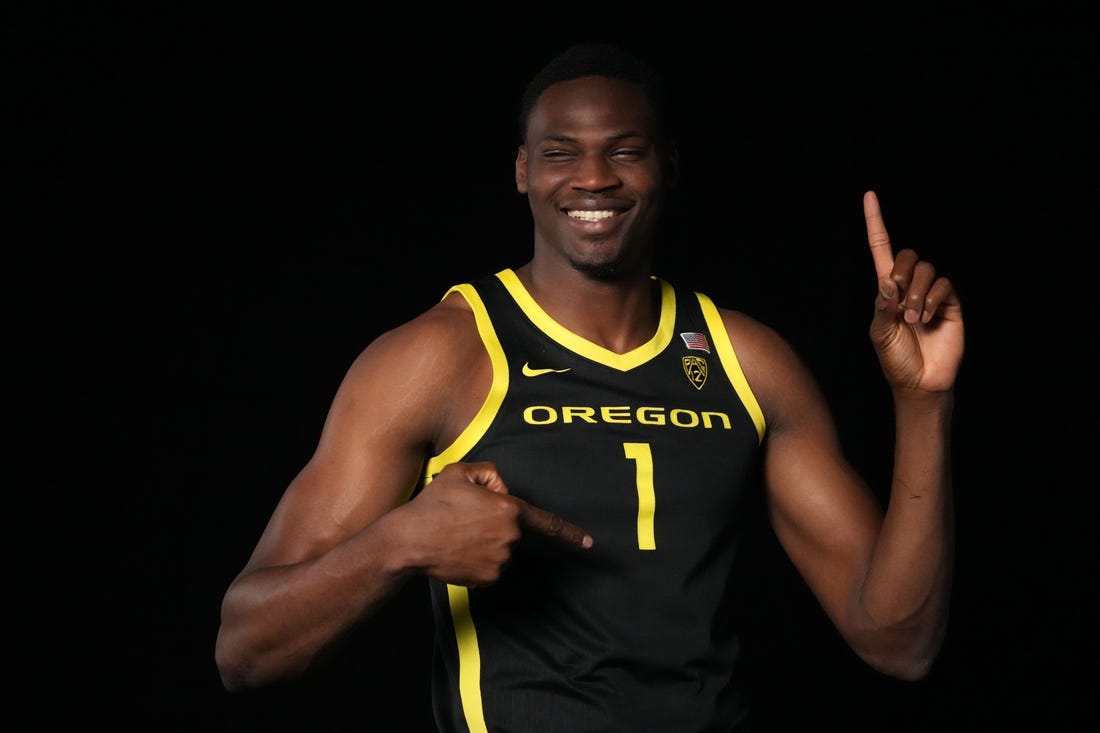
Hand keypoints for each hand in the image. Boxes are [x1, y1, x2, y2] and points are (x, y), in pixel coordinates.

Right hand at [401, 461, 591, 587]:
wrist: (409, 541)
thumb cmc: (433, 504)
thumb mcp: (460, 472)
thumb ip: (490, 473)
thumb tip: (501, 489)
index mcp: (508, 509)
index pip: (547, 522)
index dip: (570, 533)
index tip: (589, 543)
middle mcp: (509, 537)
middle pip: (513, 529)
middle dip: (495, 522)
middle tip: (464, 517)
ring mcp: (499, 560)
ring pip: (502, 548)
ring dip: (486, 541)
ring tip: (457, 533)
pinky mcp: (487, 578)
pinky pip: (490, 566)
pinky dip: (478, 559)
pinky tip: (458, 551)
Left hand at [865, 191, 963, 393]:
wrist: (920, 382)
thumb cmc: (895, 359)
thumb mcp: (880, 334)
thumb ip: (882, 308)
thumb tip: (888, 282)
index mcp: (886, 290)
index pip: (880, 249)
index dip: (875, 223)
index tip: (869, 195)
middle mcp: (908, 287)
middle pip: (906, 255)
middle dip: (900, 272)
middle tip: (897, 300)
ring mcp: (931, 294)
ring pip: (925, 270)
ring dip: (915, 293)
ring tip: (913, 319)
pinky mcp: (950, 303)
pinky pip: (943, 284)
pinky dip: (932, 298)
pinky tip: (927, 318)